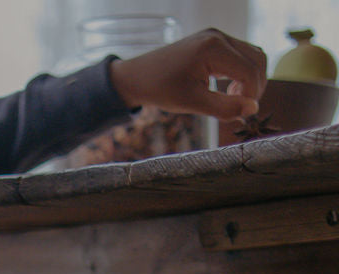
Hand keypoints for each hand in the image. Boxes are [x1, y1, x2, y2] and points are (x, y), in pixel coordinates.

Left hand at [109, 29, 266, 120]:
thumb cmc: (161, 89)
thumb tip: (253, 110)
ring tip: (232, 99)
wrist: (138, 76)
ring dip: (249, 79)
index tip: (243, 115)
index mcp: (214, 48)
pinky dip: (240, 73)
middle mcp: (219, 36)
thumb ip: (225, 107)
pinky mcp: (213, 41)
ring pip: (251, 56)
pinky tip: (227, 90)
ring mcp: (217, 36)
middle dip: (254, 87)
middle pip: (257, 59)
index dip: (252, 96)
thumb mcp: (193, 103)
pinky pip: (239, 55)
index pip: (250, 71)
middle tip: (241, 109)